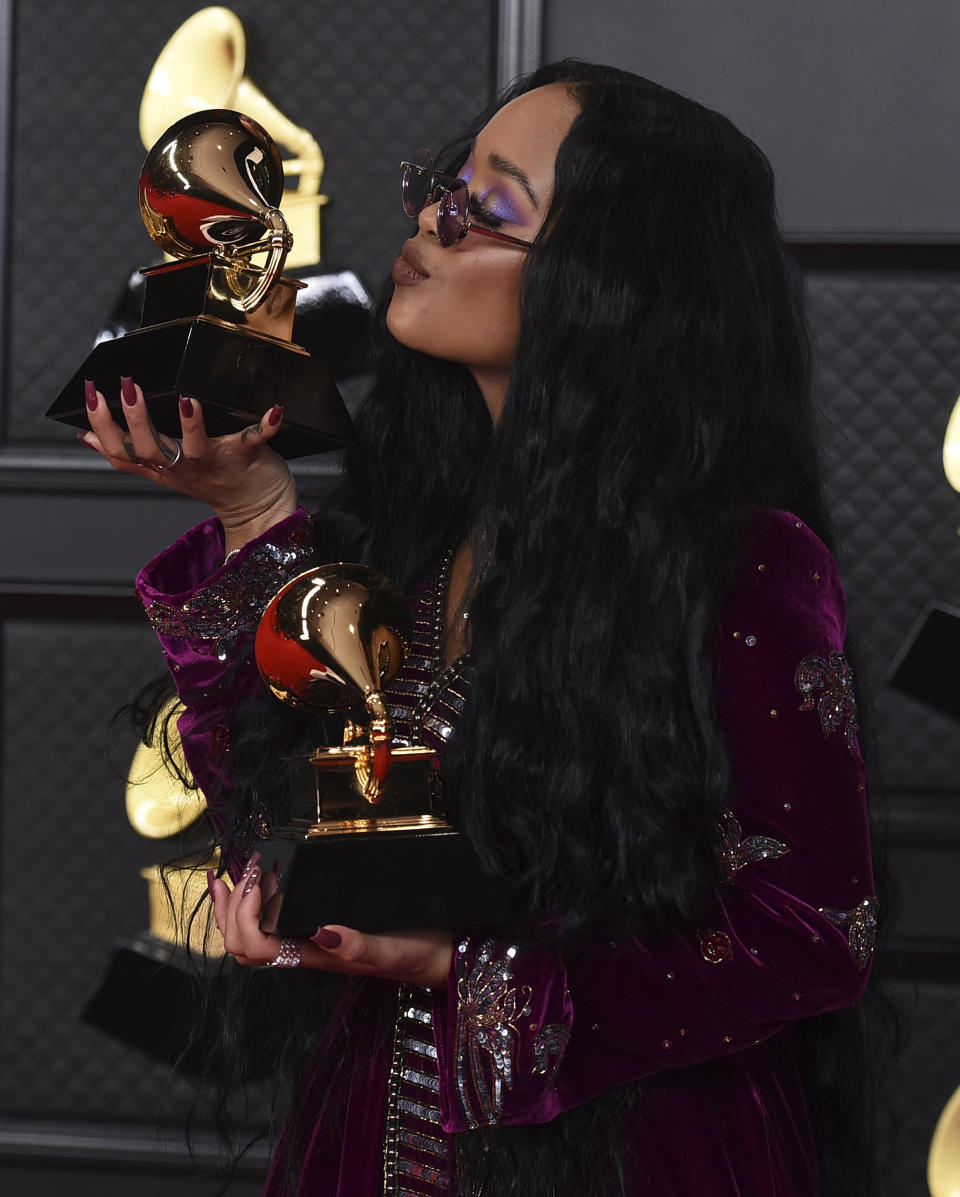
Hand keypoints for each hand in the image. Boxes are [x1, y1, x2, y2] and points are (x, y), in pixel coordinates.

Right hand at [79, 377, 298, 549]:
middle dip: (137, 421)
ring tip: (185, 400)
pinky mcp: (249, 458)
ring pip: (196, 448)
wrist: (258, 511)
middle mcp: (184, 467)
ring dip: (191, 425)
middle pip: (153, 449)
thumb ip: (128, 456)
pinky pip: (256, 440)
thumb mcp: (163, 474)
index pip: (123, 452)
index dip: (103, 428)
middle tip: (126, 387)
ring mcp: (216, 463)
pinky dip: (266, 426)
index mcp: (161, 467)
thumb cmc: (213, 484)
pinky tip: (274, 409)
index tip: (91, 396)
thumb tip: (87, 438)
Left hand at [208, 858, 452, 989]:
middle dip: (229, 909)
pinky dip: (256, 902)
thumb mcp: (390, 948)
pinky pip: (274, 922)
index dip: (243, 914)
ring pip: (252, 936)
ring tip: (235, 871)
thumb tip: (322, 933)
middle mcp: (306, 950)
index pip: (255, 947)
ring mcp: (311, 941)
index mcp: (315, 955)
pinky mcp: (322, 928)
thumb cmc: (417, 953)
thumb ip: (357, 946)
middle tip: (237, 870)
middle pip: (243, 944)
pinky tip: (263, 881)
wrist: (440, 957)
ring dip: (235, 906)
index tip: (255, 877)